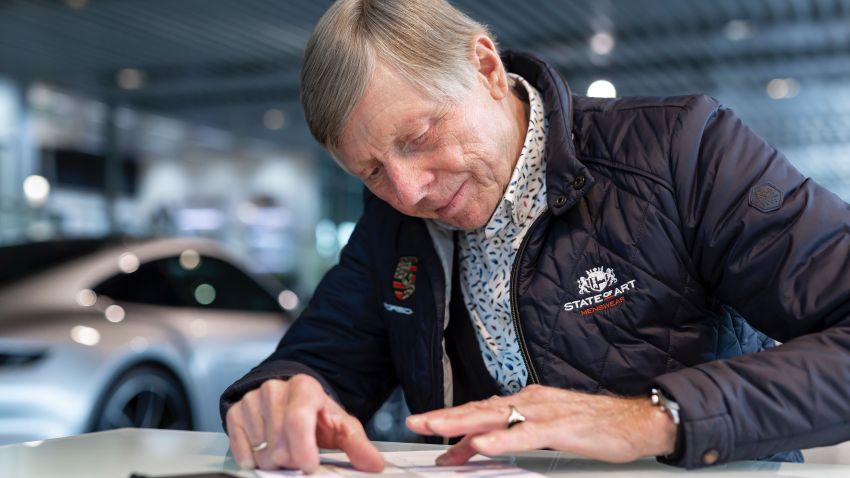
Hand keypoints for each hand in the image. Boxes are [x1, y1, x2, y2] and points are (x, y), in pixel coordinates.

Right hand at [225, 374, 383, 472]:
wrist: (288, 398)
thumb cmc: (317, 414)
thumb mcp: (340, 425)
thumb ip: (357, 444)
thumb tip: (374, 464)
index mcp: (305, 388)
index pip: (298, 420)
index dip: (302, 449)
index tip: (309, 466)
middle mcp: (275, 389)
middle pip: (279, 443)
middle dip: (291, 459)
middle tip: (299, 455)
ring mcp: (252, 400)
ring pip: (260, 449)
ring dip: (273, 459)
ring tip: (284, 448)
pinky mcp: (235, 412)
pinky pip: (240, 450)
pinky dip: (253, 458)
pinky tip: (265, 449)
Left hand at [405, 384, 675, 464]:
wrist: (637, 419)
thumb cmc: (594, 424)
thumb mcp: (548, 428)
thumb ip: (517, 432)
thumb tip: (486, 442)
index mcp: (525, 402)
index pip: (481, 412)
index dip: (452, 424)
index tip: (428, 435)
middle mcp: (530, 402)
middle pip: (478, 409)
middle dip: (444, 417)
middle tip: (415, 422)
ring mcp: (544, 413)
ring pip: (495, 417)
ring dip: (463, 422)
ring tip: (436, 427)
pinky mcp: (562, 428)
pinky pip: (526, 435)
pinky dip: (503, 438)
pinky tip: (485, 443)